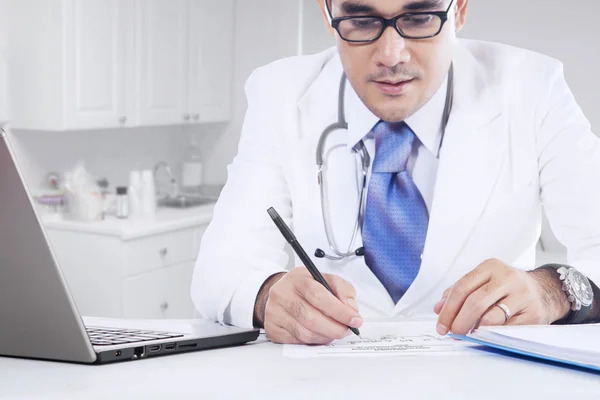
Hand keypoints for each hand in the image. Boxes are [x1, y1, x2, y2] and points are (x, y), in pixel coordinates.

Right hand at [256, 267, 362, 343]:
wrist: (281, 292)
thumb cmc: (306, 286)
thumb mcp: (326, 279)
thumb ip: (343, 290)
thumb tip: (351, 309)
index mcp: (297, 278)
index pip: (319, 296)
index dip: (339, 311)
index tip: (354, 319)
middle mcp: (282, 294)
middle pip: (311, 318)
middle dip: (334, 328)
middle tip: (347, 330)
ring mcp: (275, 312)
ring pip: (305, 333)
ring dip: (325, 336)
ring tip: (334, 332)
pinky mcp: (272, 328)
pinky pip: (297, 341)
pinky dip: (313, 341)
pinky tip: (320, 335)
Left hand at [433, 259, 570, 334]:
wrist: (545, 290)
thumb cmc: (508, 287)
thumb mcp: (484, 280)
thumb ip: (460, 292)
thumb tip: (438, 308)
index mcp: (491, 267)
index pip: (463, 287)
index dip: (448, 308)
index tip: (441, 324)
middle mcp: (508, 278)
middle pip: (475, 302)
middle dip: (459, 321)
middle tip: (451, 333)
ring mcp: (523, 295)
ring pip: (491, 317)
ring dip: (474, 330)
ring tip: (466, 335)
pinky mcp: (534, 314)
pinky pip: (507, 329)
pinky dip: (492, 335)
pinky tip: (484, 336)